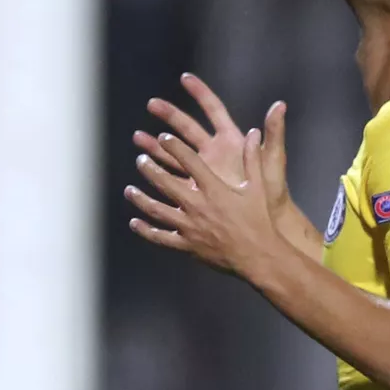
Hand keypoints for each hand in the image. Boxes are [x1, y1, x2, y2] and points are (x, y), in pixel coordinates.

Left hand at [126, 129, 285, 279]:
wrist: (259, 257)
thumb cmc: (260, 221)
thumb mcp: (260, 187)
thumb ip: (253, 159)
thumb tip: (253, 132)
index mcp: (214, 189)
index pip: (190, 161)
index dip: (174, 147)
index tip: (163, 138)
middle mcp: (197, 206)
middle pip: (165, 183)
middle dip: (150, 169)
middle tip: (140, 159)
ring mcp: (189, 227)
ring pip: (157, 210)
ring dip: (140, 199)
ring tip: (129, 190)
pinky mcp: (187, 245)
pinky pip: (161, 237)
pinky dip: (146, 230)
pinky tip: (135, 223)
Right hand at [133, 75, 291, 212]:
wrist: (265, 222)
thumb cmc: (273, 191)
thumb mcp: (273, 160)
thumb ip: (274, 133)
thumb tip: (280, 105)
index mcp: (232, 140)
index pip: (214, 110)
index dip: (200, 93)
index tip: (184, 78)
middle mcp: (215, 151)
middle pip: (188, 127)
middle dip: (169, 114)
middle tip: (151, 104)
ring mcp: (204, 169)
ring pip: (176, 152)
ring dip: (157, 144)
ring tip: (138, 137)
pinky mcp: (196, 188)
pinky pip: (173, 176)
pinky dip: (159, 171)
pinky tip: (144, 167)